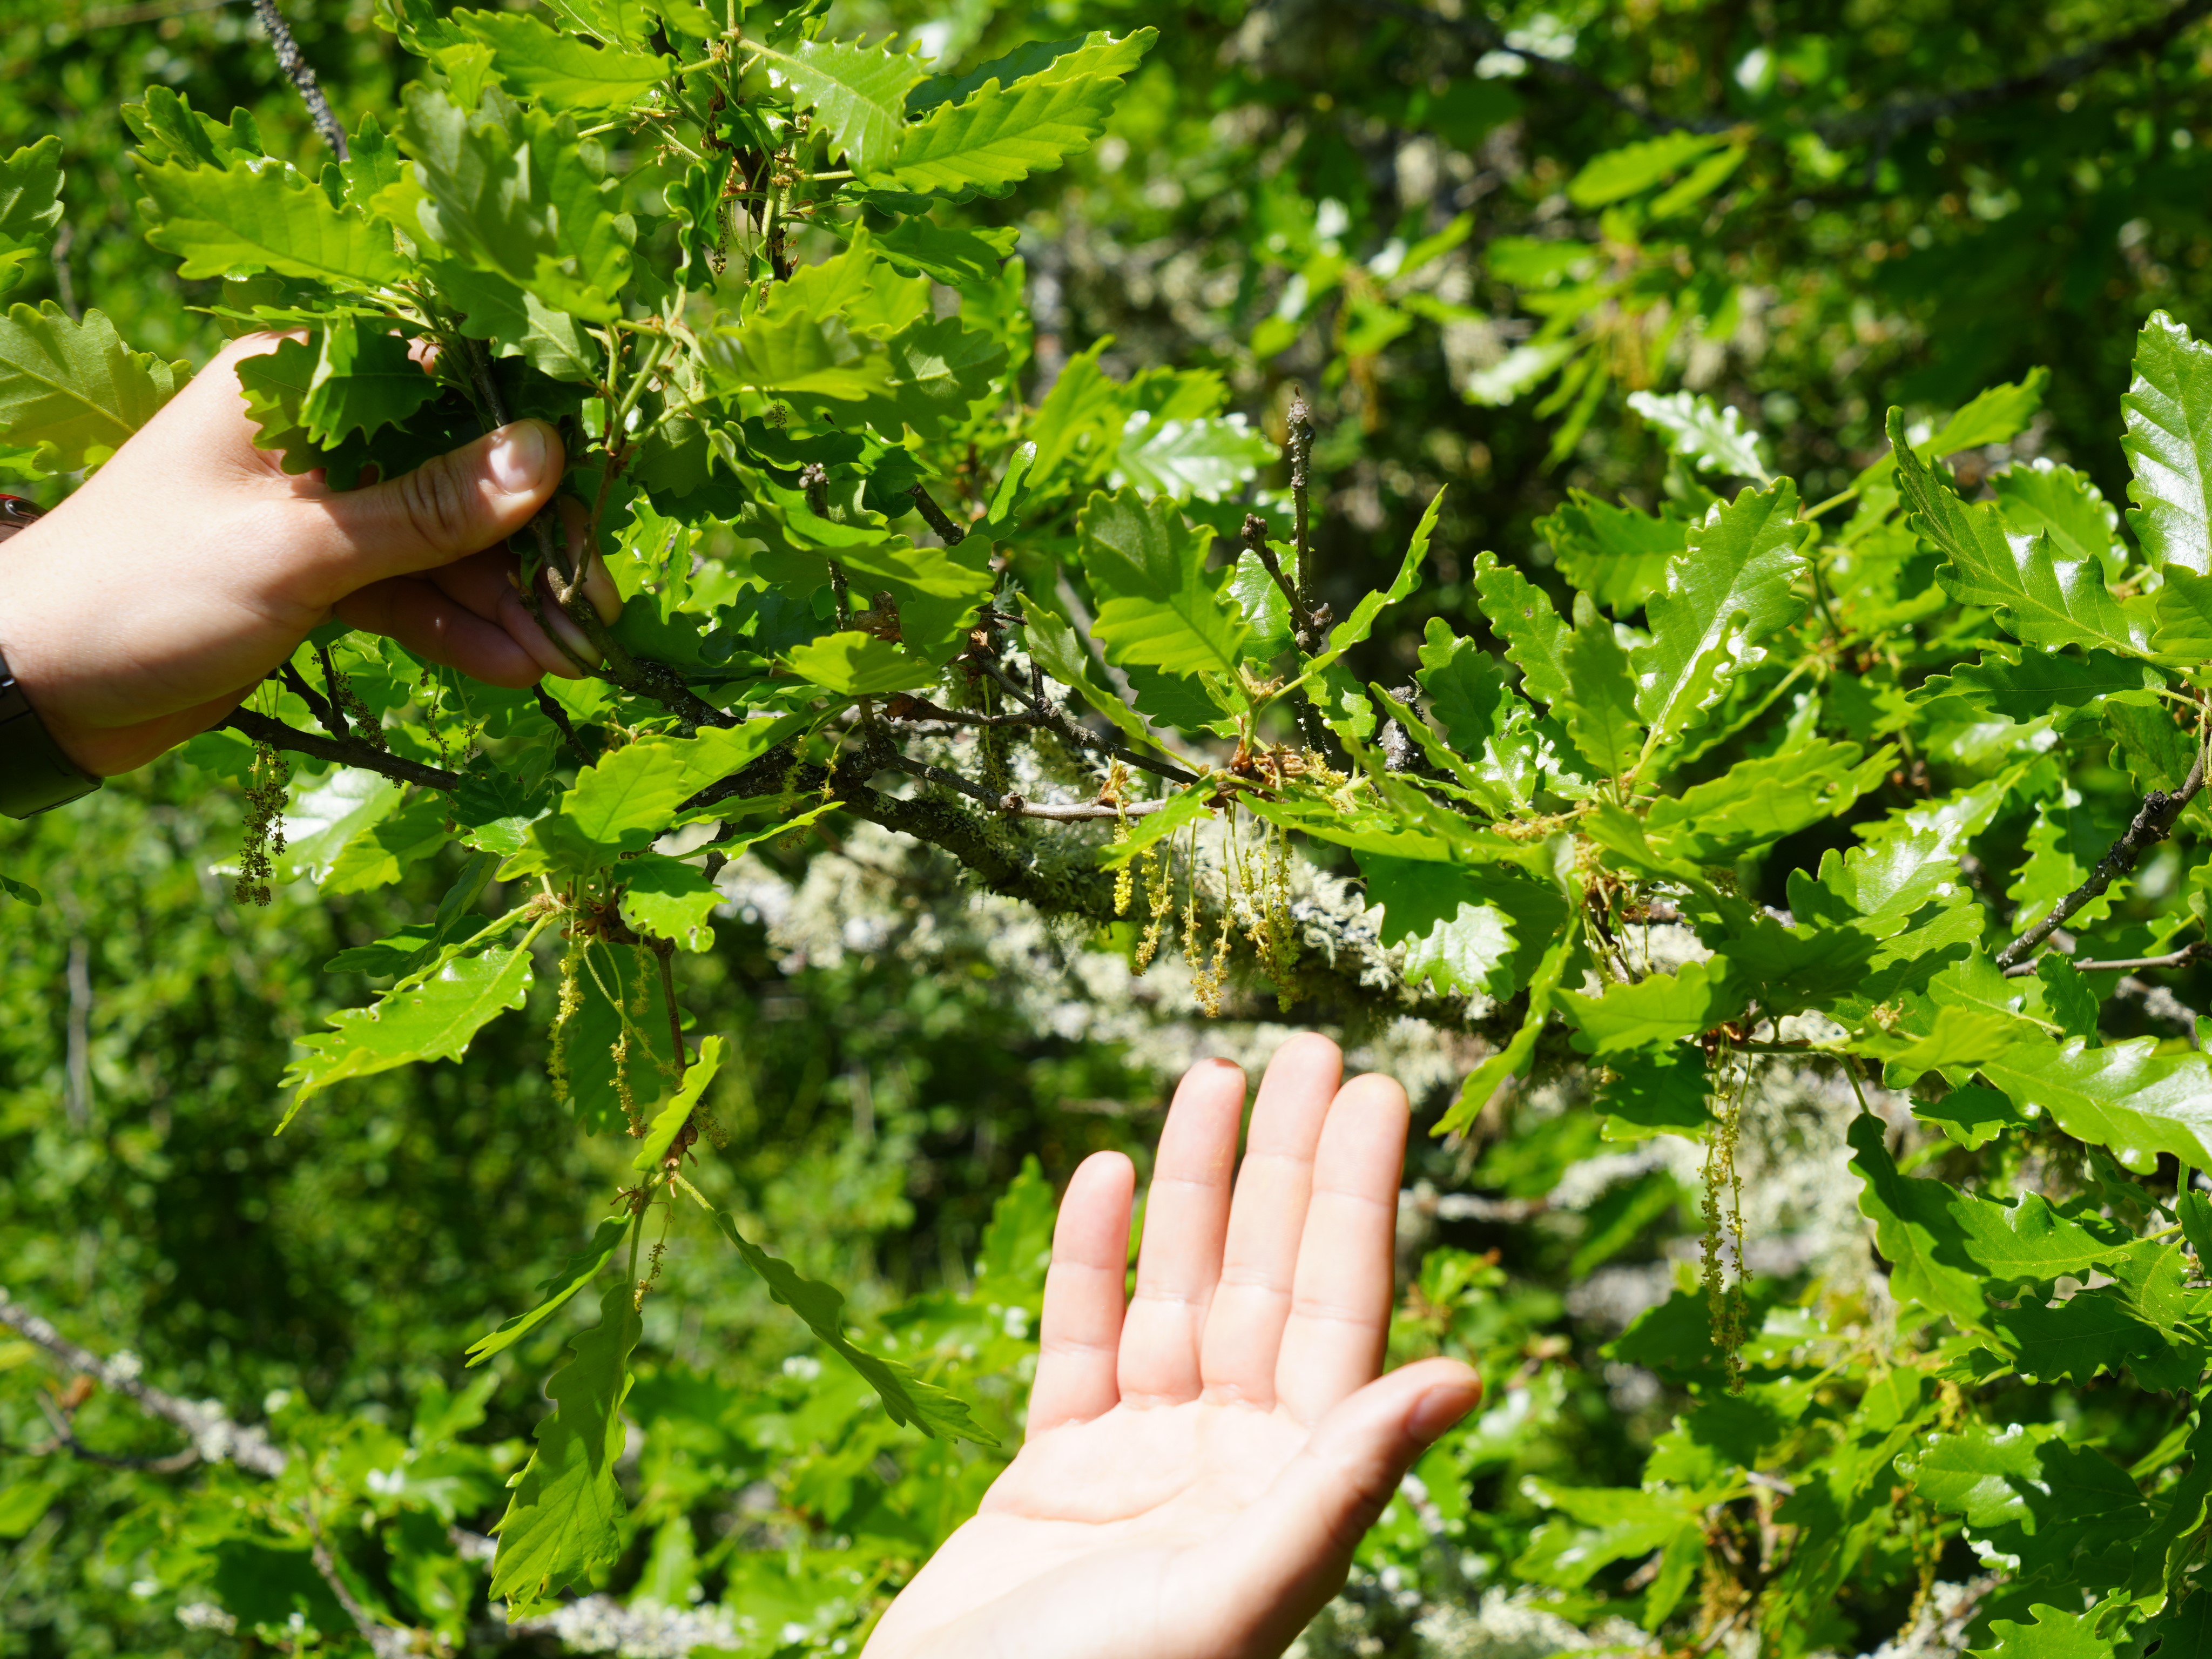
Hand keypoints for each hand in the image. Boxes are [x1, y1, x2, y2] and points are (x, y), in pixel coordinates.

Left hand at [0, 333, 620, 777]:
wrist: (36, 687)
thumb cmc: (145, 588)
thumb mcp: (300, 549)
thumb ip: (428, 508)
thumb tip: (548, 453)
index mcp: (296, 383)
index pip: (446, 382)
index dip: (529, 437)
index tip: (596, 494)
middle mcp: (316, 436)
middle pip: (459, 474)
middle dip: (531, 547)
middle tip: (598, 611)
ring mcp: (322, 511)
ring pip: (444, 545)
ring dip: (507, 602)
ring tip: (571, 661)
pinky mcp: (320, 580)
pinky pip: (412, 595)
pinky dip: (459, 630)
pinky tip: (513, 670)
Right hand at [867, 1034, 1480, 1658]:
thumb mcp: (1233, 1593)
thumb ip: (1340, 1483)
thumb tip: (1464, 1376)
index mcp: (1291, 1491)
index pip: (1340, 1312)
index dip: (1356, 1197)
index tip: (1374, 1092)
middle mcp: (1230, 1466)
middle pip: (1265, 1282)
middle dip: (1284, 1167)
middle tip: (1307, 1048)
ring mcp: (1141, 1466)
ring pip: (1175, 1295)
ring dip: (1192, 1188)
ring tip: (1209, 1074)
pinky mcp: (1051, 1474)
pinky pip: (1078, 1342)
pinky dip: (1089, 1259)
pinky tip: (1105, 1170)